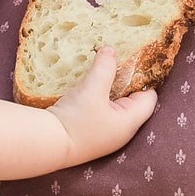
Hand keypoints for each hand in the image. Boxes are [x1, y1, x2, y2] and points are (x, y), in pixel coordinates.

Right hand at [47, 46, 155, 163]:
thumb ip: (105, 68)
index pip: (149, 97)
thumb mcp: (91, 89)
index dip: (144, 77)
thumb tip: (111, 49)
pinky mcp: (89, 134)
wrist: (45, 145)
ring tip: (100, 72)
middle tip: (116, 62)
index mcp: (129, 122)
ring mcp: (105, 134)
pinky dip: (97, 99)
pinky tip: (86, 89)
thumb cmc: (74, 120)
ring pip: (114, 105)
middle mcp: (120, 131)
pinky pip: (100, 111)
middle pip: (132, 101)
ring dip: (108, 90)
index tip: (133, 60)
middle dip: (124, 81)